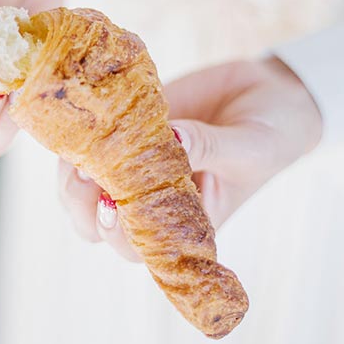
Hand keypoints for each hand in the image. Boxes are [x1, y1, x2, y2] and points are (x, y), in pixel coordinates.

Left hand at [59, 56, 321, 259]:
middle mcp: (151, 200)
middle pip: (94, 223)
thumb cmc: (270, 137)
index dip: (116, 232)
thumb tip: (170, 139)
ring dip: (72, 169)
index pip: (137, 248)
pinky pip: (90, 142)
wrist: (270, 95)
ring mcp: (134, 167)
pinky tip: (90, 113)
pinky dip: (82, 133)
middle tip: (87, 168)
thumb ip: (207, 147)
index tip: (112, 201)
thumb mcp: (248, 148)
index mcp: (184, 223)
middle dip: (82, 202)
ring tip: (84, 141)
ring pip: (81, 186)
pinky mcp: (128, 131)